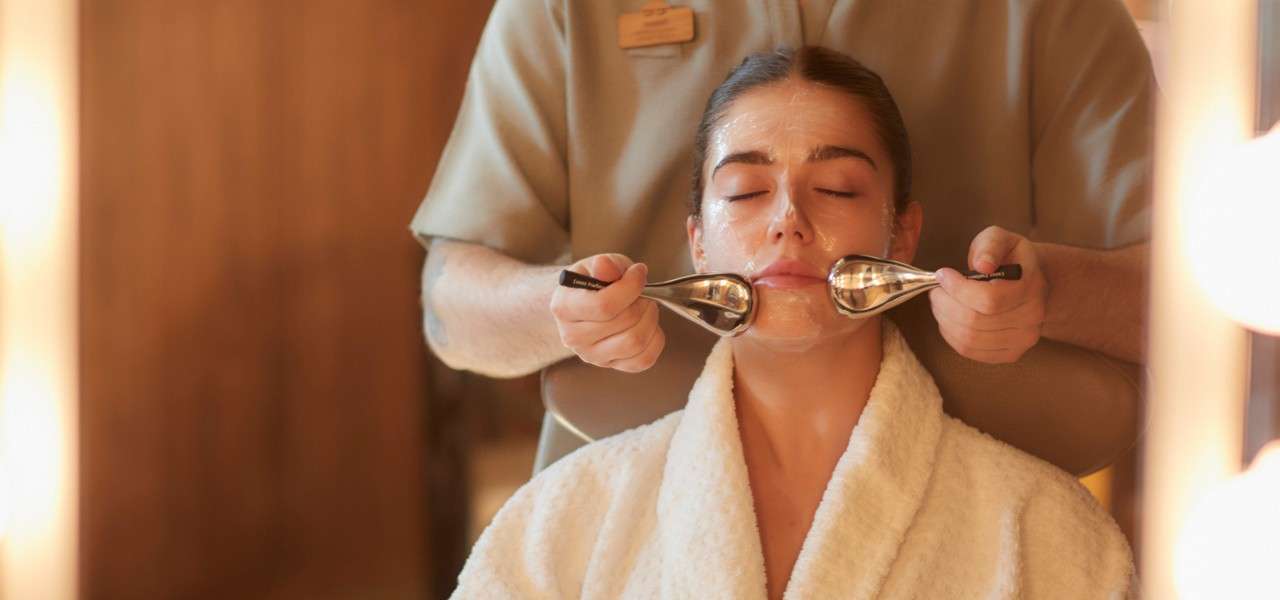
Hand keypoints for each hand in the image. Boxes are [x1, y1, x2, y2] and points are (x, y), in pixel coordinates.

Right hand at [549, 253, 664, 372]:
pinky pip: (643, 360)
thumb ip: (603, 265)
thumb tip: (604, 266)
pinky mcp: (610, 366)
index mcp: (564, 308)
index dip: (630, 287)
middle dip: (642, 301)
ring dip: (650, 319)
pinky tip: (648, 325)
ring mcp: (591, 355)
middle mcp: (573, 337)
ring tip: (645, 306)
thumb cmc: (592, 282)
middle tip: (642, 292)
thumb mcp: (596, 265)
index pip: (604, 305)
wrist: (584, 303)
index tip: (639, 272)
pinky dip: (654, 339)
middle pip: (625, 322)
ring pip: (635, 343)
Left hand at [927, 226, 1048, 363]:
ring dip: (944, 319)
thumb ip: (990, 246)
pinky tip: (948, 318)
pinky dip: (950, 334)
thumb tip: (982, 264)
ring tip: (940, 302)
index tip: (943, 274)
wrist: (1030, 282)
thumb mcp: (1001, 239)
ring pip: (969, 339)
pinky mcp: (1009, 354)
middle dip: (945, 304)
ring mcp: (1022, 340)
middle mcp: (1032, 318)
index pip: (989, 299)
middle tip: (936, 290)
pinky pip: (969, 351)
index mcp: (1032, 287)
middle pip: (974, 322)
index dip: (957, 288)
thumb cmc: (1009, 258)